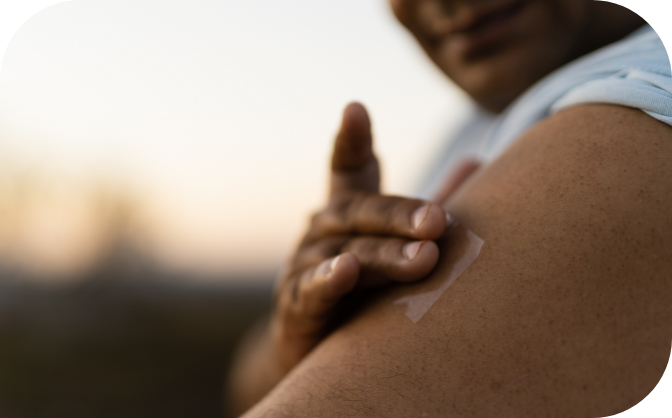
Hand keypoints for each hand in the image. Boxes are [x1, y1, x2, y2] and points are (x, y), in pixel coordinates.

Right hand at [270, 102, 448, 372]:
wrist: (321, 354)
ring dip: (383, 253)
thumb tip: (477, 161)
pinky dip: (328, 280)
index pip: (347, 170)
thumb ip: (429, 208)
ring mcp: (303, 267)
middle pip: (358, 212)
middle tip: (438, 221)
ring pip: (345, 251)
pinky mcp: (294, 306)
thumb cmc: (367, 291)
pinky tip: (347, 270)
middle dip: (399, 215)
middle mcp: (321, 232)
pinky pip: (311, 290)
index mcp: (346, 213)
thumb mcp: (396, 245)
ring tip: (424, 257)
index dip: (350, 141)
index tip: (354, 109)